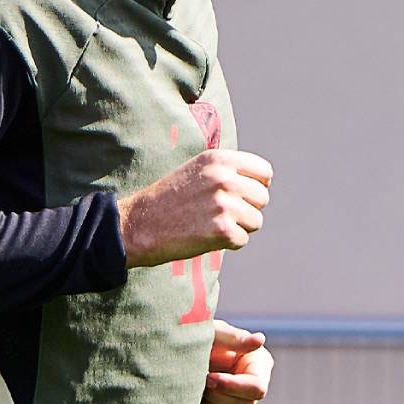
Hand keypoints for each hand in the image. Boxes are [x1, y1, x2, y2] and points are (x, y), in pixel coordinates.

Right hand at [116, 148, 272, 268]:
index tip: (244, 196)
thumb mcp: (197, 171)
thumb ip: (228, 172)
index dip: (257, 186)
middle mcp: (224, 178)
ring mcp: (224, 204)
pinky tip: (205, 237)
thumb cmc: (169, 199)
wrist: (139, 224)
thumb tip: (264, 183)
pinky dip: (228, 244)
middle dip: (247, 209)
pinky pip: (243, 240)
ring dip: (239, 227)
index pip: (264, 172)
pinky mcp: (222, 230)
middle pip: (262, 198)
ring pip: (256, 221)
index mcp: (219, 159)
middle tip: (221, 215)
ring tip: (211, 224)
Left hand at [202, 319, 271, 403]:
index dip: (233, 387)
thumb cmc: (195, 335)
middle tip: (198, 380)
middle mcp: (253, 385)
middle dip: (218, 396)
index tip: (208, 377)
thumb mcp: (212, 332)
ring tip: (198, 389)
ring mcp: (241, 402)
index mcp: (257, 363)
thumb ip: (234, 338)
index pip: (257, 387)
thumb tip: (260, 340)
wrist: (174, 353)